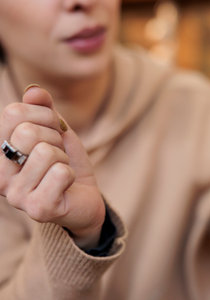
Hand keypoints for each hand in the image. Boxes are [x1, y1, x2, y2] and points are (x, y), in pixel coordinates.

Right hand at [0, 87, 103, 248]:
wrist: (85, 198)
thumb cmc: (66, 163)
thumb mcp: (56, 131)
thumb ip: (44, 109)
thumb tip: (34, 91)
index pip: (14, 113)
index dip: (45, 116)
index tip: (54, 132)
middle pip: (28, 132)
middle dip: (55, 139)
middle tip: (59, 155)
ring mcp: (16, 195)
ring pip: (46, 152)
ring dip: (63, 159)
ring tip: (61, 171)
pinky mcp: (38, 209)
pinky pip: (60, 173)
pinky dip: (71, 174)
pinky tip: (66, 185)